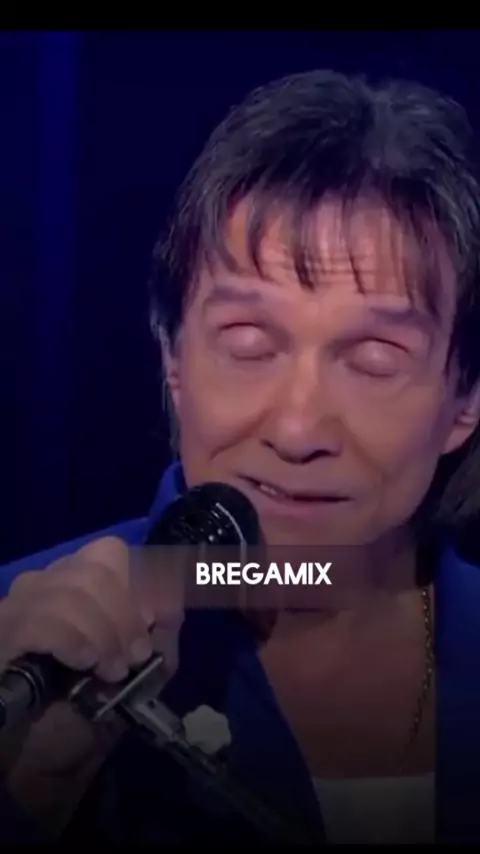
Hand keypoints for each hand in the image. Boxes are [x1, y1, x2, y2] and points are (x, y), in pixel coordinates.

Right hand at [0, 536, 183, 834]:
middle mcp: (45, 584)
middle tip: (135, 655)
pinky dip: (72, 638)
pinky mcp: (2, 632)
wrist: (46, 764)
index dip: (140, 580)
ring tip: (112, 671)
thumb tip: (172, 600)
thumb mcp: (142, 673)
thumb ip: (162, 635)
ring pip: (69, 589)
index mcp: (79, 584)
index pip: (110, 553)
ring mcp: (18, 605)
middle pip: (95, 566)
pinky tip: (84, 662)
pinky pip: (39, 619)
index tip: (155, 618)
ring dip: (102, 631)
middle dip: (125, 612)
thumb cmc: (90, 711)